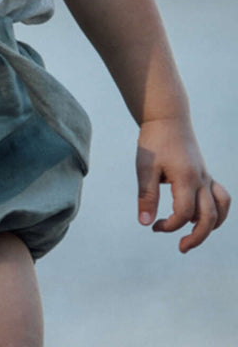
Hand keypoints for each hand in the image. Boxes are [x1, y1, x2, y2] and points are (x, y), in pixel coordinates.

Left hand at [136, 117, 229, 251]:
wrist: (167, 119)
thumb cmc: (154, 142)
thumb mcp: (145, 167)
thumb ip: (147, 196)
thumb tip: (145, 223)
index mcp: (186, 179)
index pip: (184, 214)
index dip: (170, 226)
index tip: (154, 226)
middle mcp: (201, 180)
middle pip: (209, 218)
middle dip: (197, 237)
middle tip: (181, 247)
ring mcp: (206, 177)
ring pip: (221, 209)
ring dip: (210, 226)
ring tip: (193, 235)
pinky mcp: (206, 175)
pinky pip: (222, 197)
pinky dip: (218, 211)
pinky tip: (200, 216)